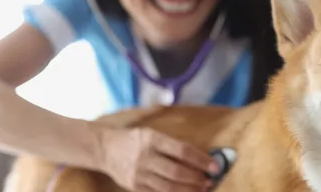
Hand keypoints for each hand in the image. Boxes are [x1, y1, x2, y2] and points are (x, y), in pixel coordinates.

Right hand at [97, 126, 218, 191]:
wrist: (105, 149)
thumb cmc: (135, 139)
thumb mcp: (152, 133)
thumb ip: (173, 145)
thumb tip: (201, 158)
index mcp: (151, 139)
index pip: (182, 151)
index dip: (201, 160)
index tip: (215, 166)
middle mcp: (145, 157)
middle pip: (176, 171)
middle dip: (197, 178)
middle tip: (210, 181)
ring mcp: (139, 174)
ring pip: (169, 187)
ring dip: (189, 190)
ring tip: (202, 189)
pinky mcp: (135, 187)